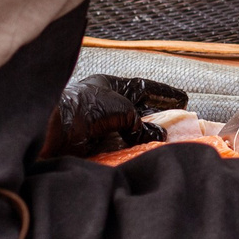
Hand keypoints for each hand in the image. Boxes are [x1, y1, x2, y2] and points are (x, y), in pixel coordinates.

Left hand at [44, 75, 185, 158]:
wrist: (56, 130)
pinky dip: (134, 148)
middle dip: (159, 116)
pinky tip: (147, 152)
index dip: (164, 93)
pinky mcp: (95, 144)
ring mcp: (99, 124)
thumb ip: (141, 123)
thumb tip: (156, 135)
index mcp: (109, 85)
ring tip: (167, 140)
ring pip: (130, 129)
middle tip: (179, 122)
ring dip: (147, 135)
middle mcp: (104, 102)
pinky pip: (121, 146)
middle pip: (138, 109)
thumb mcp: (122, 109)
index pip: (143, 88)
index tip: (182, 99)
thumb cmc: (88, 108)